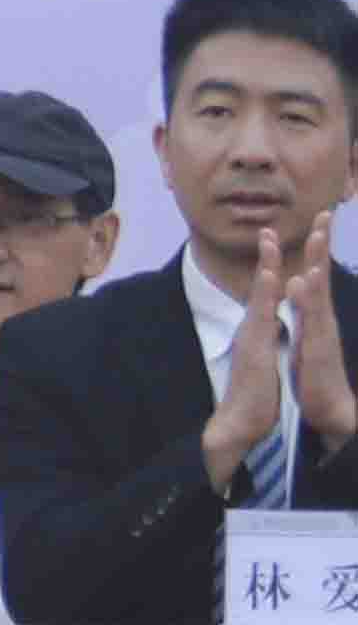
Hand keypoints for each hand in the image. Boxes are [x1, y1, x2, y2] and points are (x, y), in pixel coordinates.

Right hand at [206, 255, 294, 486]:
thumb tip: (267, 331)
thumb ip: (263, 343)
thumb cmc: (254, 394)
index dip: (271, 267)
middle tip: (267, 228)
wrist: (240, 420)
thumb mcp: (262, 362)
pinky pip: (262, 312)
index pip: (268, 293)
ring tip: (269, 238)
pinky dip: (266, 291)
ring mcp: (252, 334)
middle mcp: (253, 327)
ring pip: (261, 293)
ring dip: (266, 264)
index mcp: (259, 331)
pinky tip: (270, 274)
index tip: (272, 242)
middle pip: (262, 285)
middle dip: (266, 255)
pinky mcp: (255, 345)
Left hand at [291, 216, 357, 447]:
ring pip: (319, 292)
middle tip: (324, 214)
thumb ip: (303, 311)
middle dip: (321, 245)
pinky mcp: (319, 349)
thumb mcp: (305, 337)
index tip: (317, 220)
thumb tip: (297, 283)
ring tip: (317, 237)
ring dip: (317, 264)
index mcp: (314, 316)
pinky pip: (313, 319)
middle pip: (320, 276)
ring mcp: (323, 333)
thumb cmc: (313, 374)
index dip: (314, 249)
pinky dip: (309, 299)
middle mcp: (321, 320)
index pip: (313, 276)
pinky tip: (303, 281)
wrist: (326, 410)